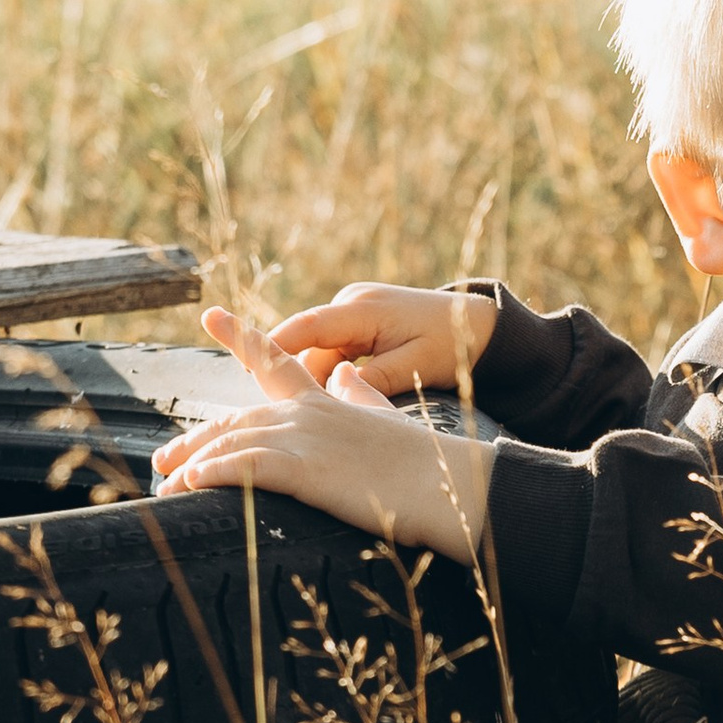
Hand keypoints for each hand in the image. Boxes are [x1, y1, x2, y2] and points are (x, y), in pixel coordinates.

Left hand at [153, 309, 496, 558]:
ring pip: (232, 445)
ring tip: (165, 488)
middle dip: (194, 439)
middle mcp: (308, 413)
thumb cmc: (424, 463)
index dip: (242, 338)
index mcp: (325, 400)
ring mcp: (306, 439)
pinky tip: (190, 486)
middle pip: (235, 419)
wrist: (453, 485)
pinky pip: (246, 468)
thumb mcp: (387, 420)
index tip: (214, 316)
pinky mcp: (308, 470)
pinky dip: (214, 474)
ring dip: (194, 466)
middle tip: (162, 460)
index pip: (276, 362)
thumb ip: (361, 394)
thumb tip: (346, 375)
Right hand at [264, 277, 498, 397]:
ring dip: (314, 380)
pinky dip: (328, 374)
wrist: (477, 324)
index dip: (272, 347)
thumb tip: (333, 393)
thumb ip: (373, 379)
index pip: (307, 327)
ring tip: (311, 418)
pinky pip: (331, 351)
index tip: (245, 366)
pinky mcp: (358, 324)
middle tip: (282, 418)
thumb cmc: (450, 344)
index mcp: (363, 309)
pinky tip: (331, 402)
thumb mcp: (415, 365)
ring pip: (317, 352)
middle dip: (295, 379)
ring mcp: (353, 312)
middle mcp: (351, 304)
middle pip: (307, 346)